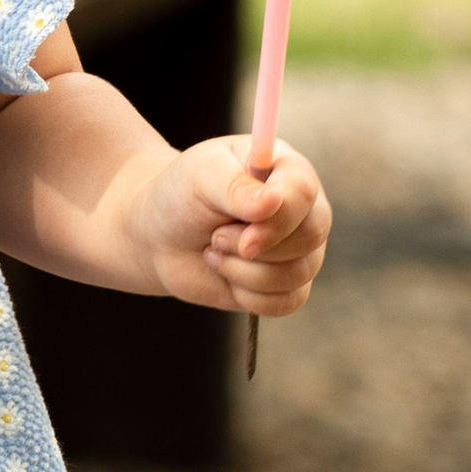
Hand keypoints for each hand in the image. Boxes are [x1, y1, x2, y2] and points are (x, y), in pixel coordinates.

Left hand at [140, 134, 330, 318]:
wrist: (162, 236)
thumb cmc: (183, 196)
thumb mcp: (200, 176)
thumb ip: (235, 186)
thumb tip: (272, 202)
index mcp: (287, 169)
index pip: (303, 193)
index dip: (277, 220)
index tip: (245, 239)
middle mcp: (304, 208)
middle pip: (308, 236)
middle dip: (253, 247)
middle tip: (215, 238)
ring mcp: (301, 248)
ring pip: (296, 274)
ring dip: (243, 271)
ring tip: (214, 250)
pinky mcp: (289, 284)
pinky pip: (286, 302)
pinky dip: (248, 295)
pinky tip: (226, 273)